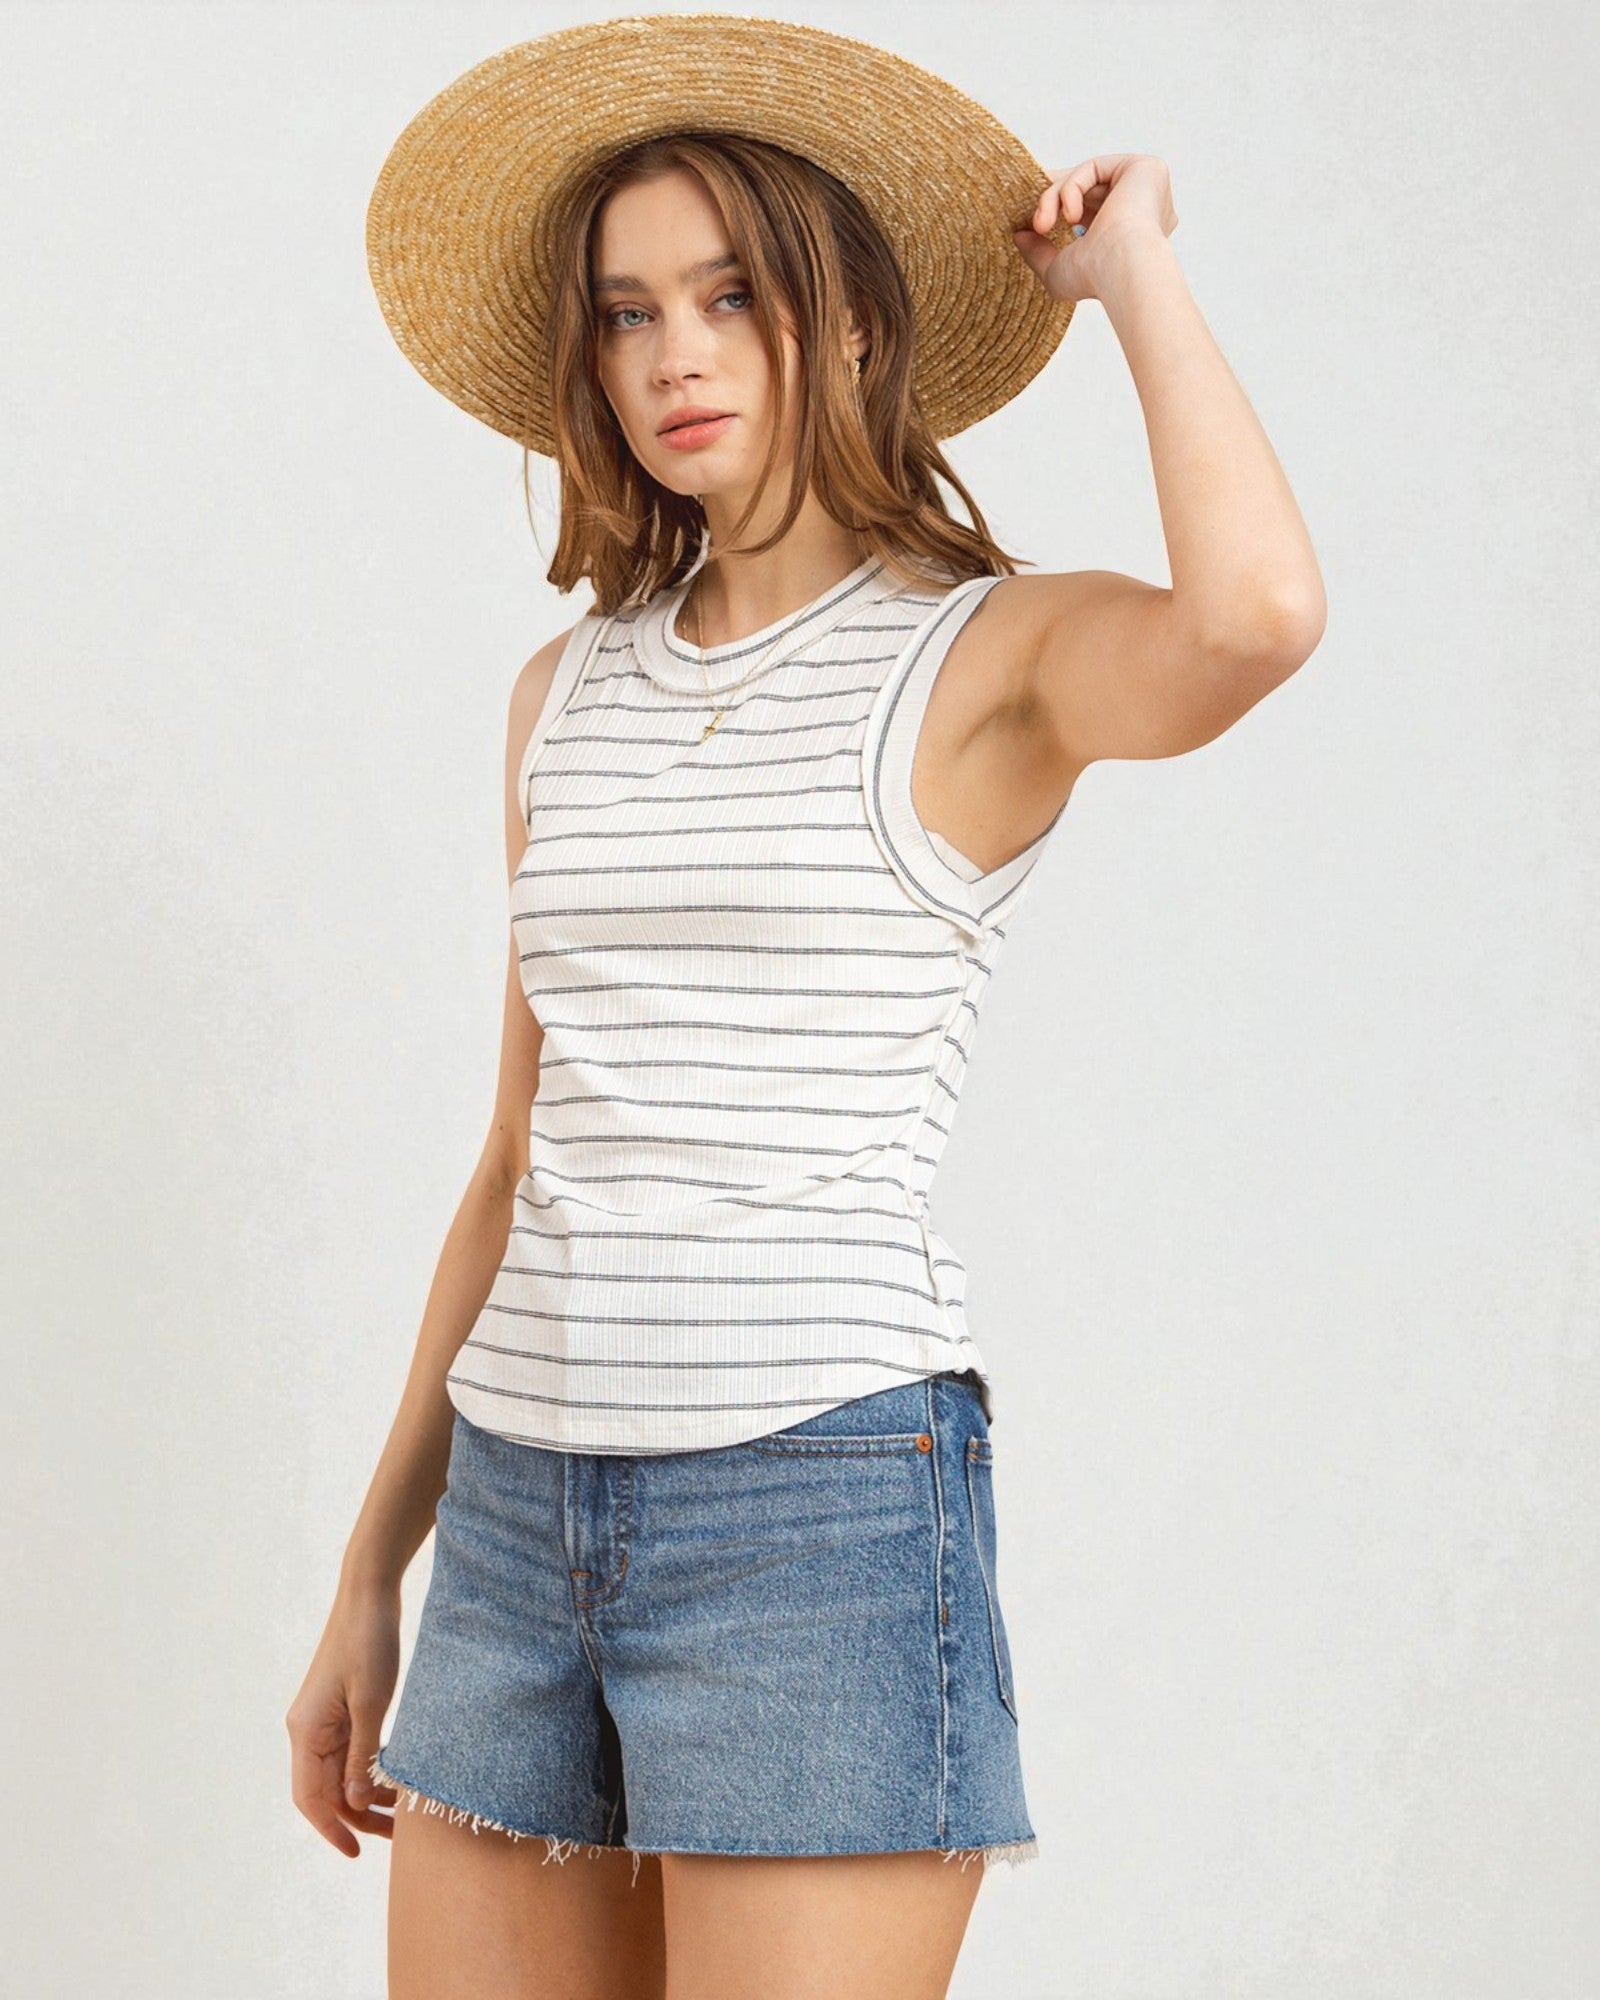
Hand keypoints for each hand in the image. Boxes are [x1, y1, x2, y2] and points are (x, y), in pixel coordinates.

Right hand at [285, 1584, 401, 1856]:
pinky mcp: (340, 1708)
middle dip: (358, 1818)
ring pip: (338, 1774)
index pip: (309, 1798)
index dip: (332, 1829)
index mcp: (306, 1731)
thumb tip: (356, 1804)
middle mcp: (307, 1730)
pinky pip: (348, 1753)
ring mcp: (323, 1719)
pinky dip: (368, 1771)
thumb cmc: (370, 1642)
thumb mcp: (371, 1702)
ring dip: (366, 1797)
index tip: (357, 1852)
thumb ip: (361, 1755)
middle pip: (325, 1791)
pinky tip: (395, 1782)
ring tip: (403, 1816)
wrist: (369, 1592)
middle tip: (398, 1839)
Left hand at [1012, 154, 1178, 303]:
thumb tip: (1019, 236)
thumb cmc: (1095, 278)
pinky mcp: (1145, 168)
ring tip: (1042, 225)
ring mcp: (1146, 187)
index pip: (1091, 208)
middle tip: (1035, 222)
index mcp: (1130, 232)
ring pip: (1086, 178)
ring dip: (1055, 197)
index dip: (1061, 208)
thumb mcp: (1057, 270)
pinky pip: (1094, 167)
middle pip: (1086, 190)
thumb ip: (1038, 253)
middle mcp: (1143, 208)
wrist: (1121, 269)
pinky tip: (1070, 215)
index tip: (1035, 223)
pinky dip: (1072, 187)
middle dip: (1053, 200)